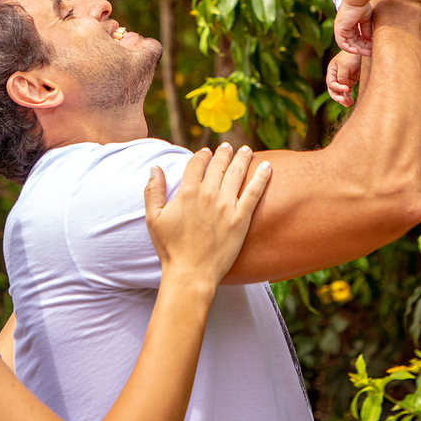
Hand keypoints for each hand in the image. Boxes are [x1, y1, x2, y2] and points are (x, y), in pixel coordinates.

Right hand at [144, 143, 271, 292]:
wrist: (191, 273)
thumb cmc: (169, 248)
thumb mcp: (153, 218)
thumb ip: (153, 190)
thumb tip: (155, 167)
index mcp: (187, 191)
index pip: (197, 163)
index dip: (202, 155)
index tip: (206, 152)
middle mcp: (208, 193)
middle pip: (219, 164)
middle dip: (224, 152)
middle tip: (229, 146)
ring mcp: (227, 205)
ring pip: (237, 173)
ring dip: (242, 158)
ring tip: (246, 150)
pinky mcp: (242, 218)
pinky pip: (255, 191)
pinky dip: (262, 176)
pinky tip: (267, 166)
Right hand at [326, 51, 362, 106]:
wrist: (362, 52)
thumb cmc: (351, 56)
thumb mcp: (344, 65)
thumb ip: (342, 76)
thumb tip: (342, 87)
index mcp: (331, 71)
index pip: (331, 84)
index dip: (338, 88)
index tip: (346, 89)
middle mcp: (335, 76)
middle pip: (333, 90)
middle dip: (338, 97)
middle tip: (343, 102)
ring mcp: (343, 80)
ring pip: (340, 93)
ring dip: (343, 99)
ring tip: (348, 104)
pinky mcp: (350, 82)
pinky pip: (347, 93)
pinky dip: (348, 97)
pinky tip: (351, 102)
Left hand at [334, 2, 372, 55]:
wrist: (357, 0)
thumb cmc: (361, 7)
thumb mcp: (366, 20)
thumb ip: (366, 30)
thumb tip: (368, 39)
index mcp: (350, 26)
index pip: (357, 39)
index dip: (364, 44)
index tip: (372, 48)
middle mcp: (344, 29)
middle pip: (353, 43)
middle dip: (362, 49)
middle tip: (370, 53)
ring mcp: (340, 30)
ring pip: (348, 45)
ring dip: (357, 50)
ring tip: (365, 53)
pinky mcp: (338, 30)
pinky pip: (342, 43)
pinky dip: (348, 48)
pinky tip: (356, 51)